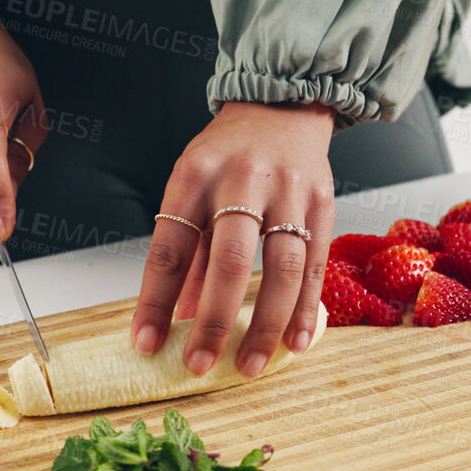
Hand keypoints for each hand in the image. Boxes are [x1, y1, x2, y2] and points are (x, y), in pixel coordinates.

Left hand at [131, 102, 336, 377]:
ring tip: (251, 365)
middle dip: (214, 321)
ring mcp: (288, 192)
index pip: (170, 248)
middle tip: (200, 364)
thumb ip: (190, 252)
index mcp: (195, 176)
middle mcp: (242, 181)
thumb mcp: (193, 187)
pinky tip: (295, 342)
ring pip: (281, 267)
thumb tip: (181, 316)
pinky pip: (315, 265)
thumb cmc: (229, 154)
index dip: (155, 301)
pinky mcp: (323, 203)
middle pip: (230, 260)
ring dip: (265, 324)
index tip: (146, 343)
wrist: (282, 106)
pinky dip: (305, 309)